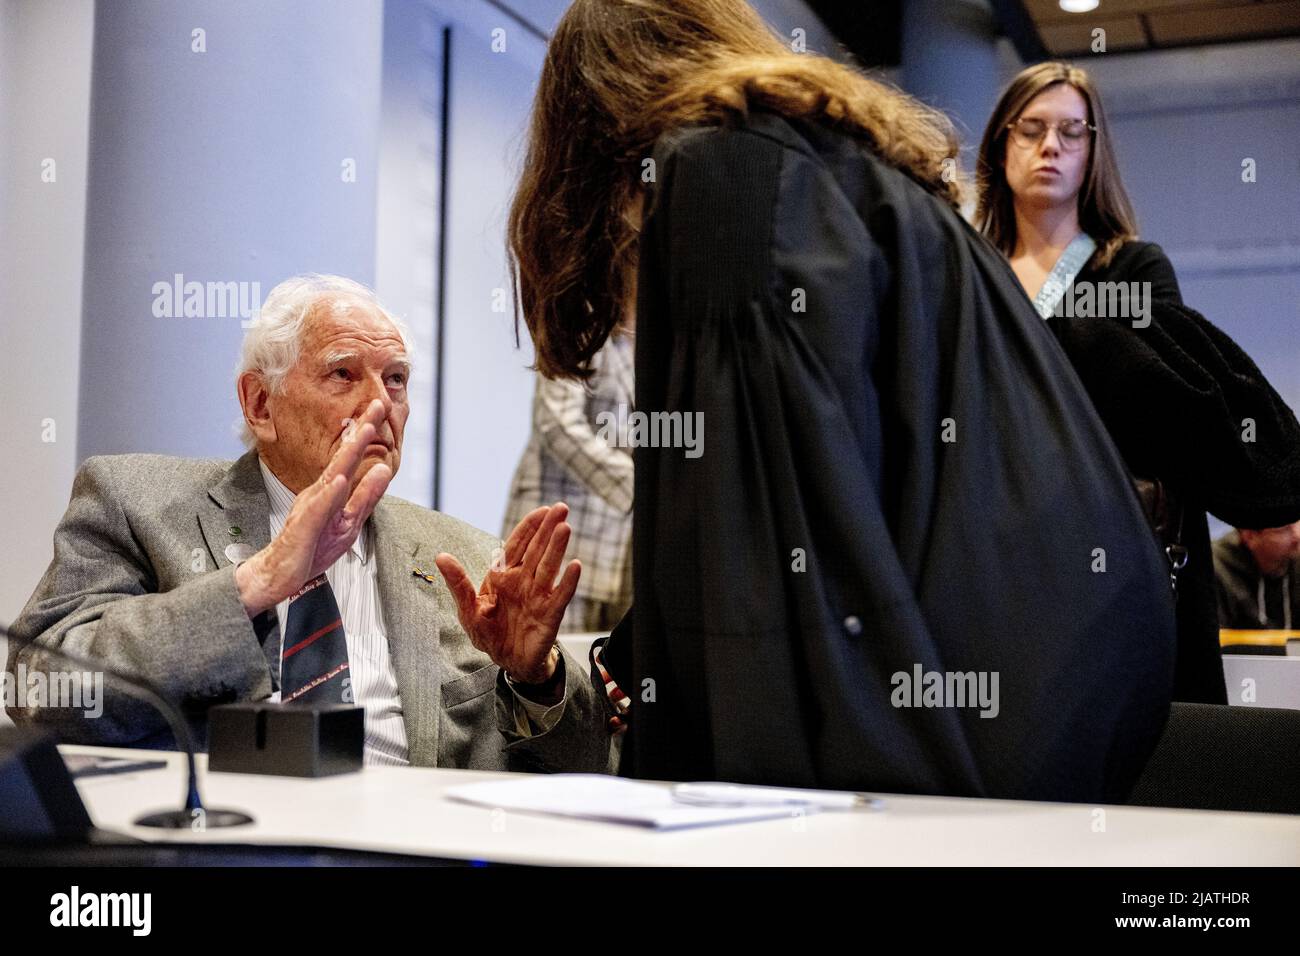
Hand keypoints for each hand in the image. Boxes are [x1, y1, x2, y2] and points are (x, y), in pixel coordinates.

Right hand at [235, 399, 391, 616]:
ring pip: (332, 477)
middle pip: (344, 457)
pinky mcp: (304, 529)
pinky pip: (318, 510)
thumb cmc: (312, 547)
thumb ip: (365, 497)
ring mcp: (311, 509)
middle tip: (377, 404)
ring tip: (363, 430)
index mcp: (331, 491)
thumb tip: (384, 470)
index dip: (366, 433)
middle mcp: (320, 494)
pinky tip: (338, 480)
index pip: (352, 458)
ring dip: (348, 453)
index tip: (381, 407)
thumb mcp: (348, 521)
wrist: (279, 574)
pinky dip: (329, 495)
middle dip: (361, 430)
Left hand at [434, 503, 579, 686]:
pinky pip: (560, 595)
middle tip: (561, 509)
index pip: (517, 545)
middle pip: (537, 550)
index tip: (541, 511)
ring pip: (549, 567)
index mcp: (504, 576)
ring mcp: (538, 596)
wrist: (508, 662)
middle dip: (548, 529)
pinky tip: (575, 566)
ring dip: (557, 548)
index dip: (529, 528)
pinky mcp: (550, 615)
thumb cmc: (489, 633)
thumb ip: (458, 583)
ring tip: (565, 528)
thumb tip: (441, 557)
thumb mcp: (467, 609)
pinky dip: (568, 581)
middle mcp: (524, 582)